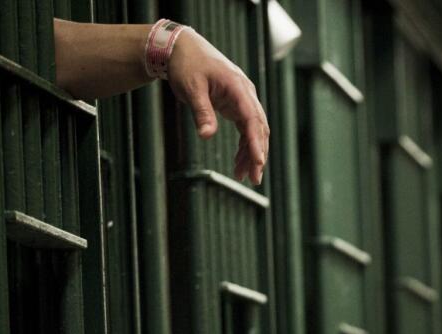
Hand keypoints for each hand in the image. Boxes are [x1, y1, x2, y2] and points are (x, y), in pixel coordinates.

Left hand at [168, 30, 269, 183]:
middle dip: (258, 154)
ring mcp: (243, 100)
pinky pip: (246, 129)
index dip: (256, 142)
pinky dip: (244, 146)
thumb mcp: (191, 88)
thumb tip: (207, 136)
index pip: (253, 119)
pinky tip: (239, 162)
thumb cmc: (187, 64)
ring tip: (244, 176)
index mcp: (238, 87)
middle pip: (259, 128)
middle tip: (254, 178)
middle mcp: (246, 94)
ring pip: (254, 131)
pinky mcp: (236, 105)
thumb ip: (202, 112)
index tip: (258, 162)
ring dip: (251, 154)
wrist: (182, 48)